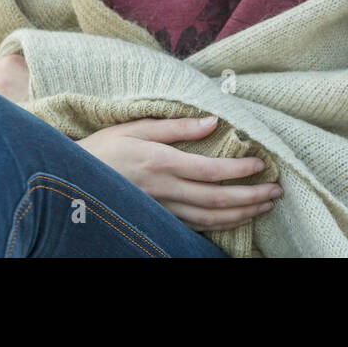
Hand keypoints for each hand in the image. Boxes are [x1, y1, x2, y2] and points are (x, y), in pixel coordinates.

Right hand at [76, 116, 280, 232]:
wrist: (70, 181)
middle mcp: (165, 191)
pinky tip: (237, 219)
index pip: (211, 171)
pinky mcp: (158, 219)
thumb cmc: (103, 148)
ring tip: (265, 205)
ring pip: (211, 218)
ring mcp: (162, 209)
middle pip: (217, 199)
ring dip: (243, 213)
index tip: (261, 163)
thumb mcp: (134, 126)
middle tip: (277, 190)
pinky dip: (221, 225)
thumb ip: (175, 126)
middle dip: (251, 196)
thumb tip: (212, 121)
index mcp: (160, 163)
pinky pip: (196, 226)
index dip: (240, 169)